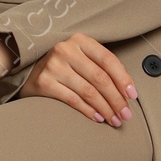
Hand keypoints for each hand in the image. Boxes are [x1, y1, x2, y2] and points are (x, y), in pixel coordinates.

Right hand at [22, 33, 137, 125]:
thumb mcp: (80, 58)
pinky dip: (89, 111)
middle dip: (116, 99)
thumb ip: (100, 66)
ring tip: (114, 120)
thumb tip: (127, 90)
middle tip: (126, 114)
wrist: (27, 73)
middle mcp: (65, 50)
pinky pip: (73, 100)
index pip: (108, 60)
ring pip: (88, 91)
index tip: (132, 96)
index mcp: (79, 40)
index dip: (123, 79)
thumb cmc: (62, 67)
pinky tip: (98, 118)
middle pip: (100, 78)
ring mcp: (53, 66)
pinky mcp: (44, 82)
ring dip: (105, 109)